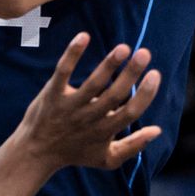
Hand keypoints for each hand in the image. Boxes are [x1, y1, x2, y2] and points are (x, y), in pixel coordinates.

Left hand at [17, 32, 161, 170]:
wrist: (36, 152)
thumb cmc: (75, 152)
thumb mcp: (107, 159)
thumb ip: (134, 146)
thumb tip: (158, 130)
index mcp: (106, 130)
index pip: (131, 112)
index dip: (145, 94)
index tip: (156, 73)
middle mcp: (90, 118)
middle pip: (115, 95)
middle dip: (131, 74)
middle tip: (144, 53)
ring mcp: (70, 106)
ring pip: (93, 84)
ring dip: (109, 64)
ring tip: (123, 48)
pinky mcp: (52, 94)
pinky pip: (63, 72)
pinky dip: (73, 54)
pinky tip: (83, 36)